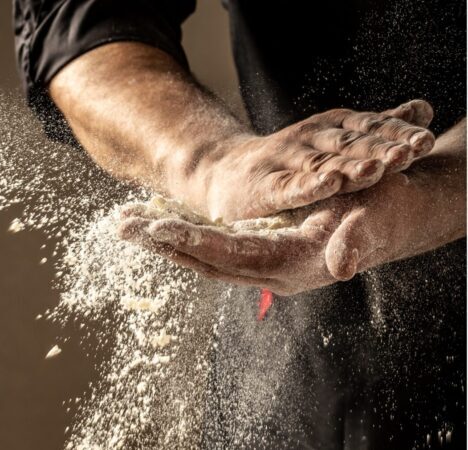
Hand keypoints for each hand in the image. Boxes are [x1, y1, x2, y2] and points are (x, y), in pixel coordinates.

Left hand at [117, 170, 428, 295]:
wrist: (396, 216)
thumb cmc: (387, 211)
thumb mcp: (375, 219)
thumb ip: (356, 241)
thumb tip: (339, 266)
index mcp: (292, 264)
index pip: (229, 255)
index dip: (192, 240)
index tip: (156, 227)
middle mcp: (271, 272)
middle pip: (203, 260)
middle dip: (162, 243)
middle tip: (122, 225)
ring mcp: (264, 266)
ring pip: (202, 257)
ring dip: (164, 241)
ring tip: (126, 223)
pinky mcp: (261, 254)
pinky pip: (213, 250)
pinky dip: (182, 236)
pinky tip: (158, 225)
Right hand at [174, 100, 435, 221]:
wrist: (221, 174)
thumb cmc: (285, 162)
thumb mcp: (332, 140)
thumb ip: (375, 128)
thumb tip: (423, 108)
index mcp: (329, 129)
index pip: (369, 128)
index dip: (397, 133)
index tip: (425, 141)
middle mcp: (308, 139)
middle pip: (350, 144)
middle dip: (382, 148)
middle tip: (411, 153)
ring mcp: (284, 162)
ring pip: (323, 164)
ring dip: (351, 166)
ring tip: (377, 169)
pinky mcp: (263, 188)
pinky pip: (288, 187)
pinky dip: (308, 185)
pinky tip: (327, 184)